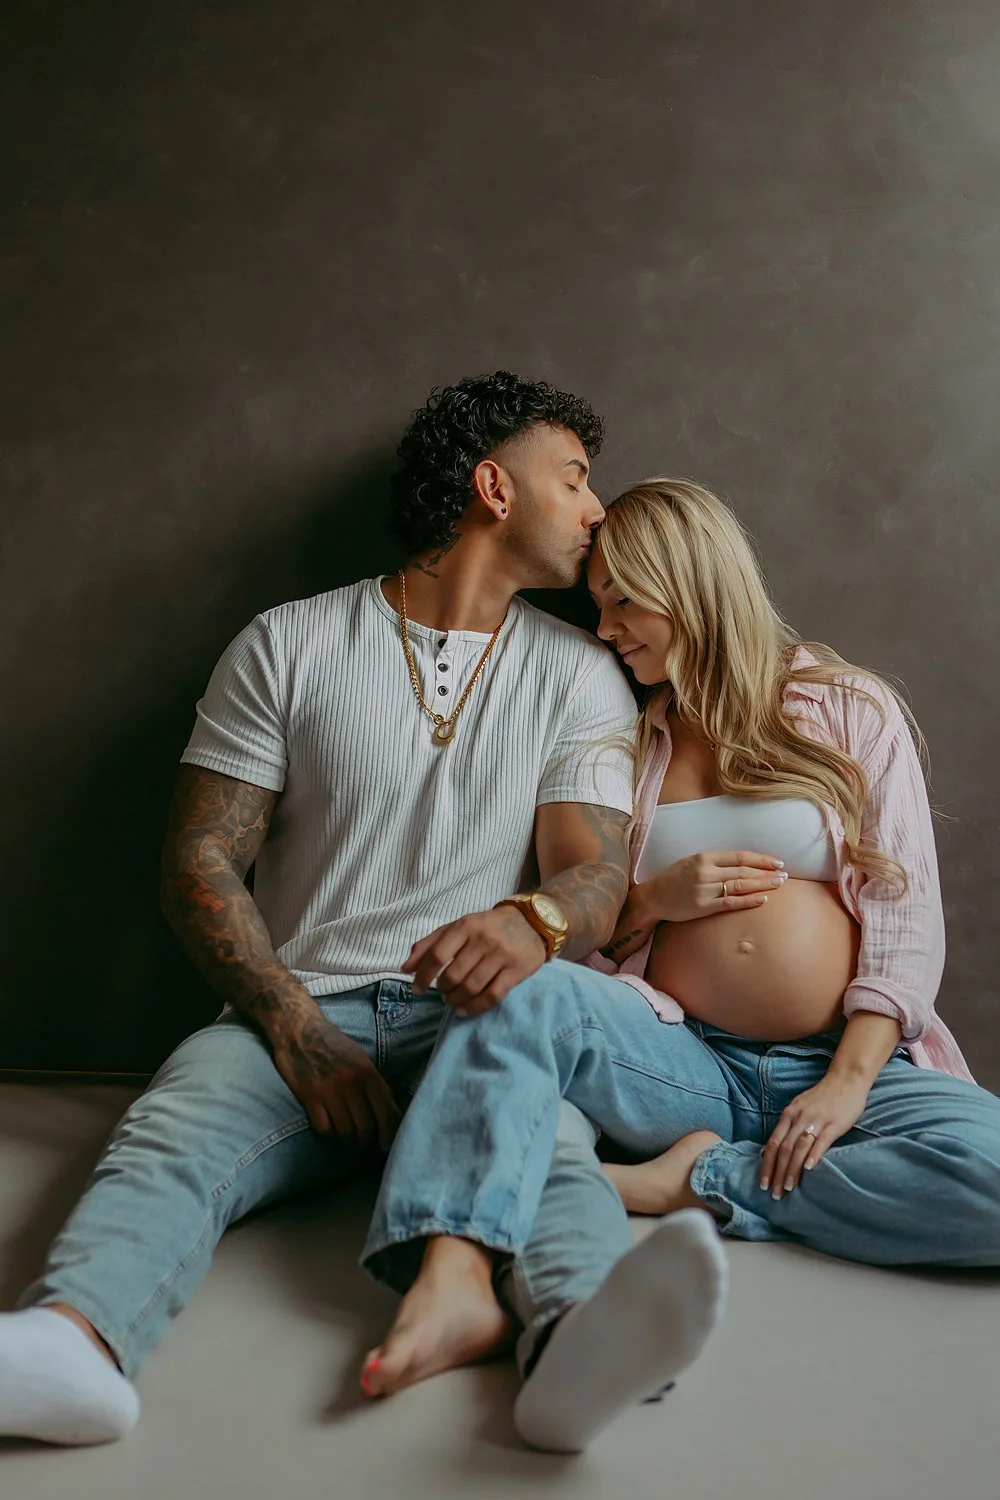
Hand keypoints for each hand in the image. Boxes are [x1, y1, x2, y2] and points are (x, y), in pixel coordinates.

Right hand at [271, 1011, 400, 1148]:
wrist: (299, 1030)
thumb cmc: (332, 1044)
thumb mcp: (360, 1057)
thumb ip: (374, 1082)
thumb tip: (388, 1108)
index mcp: (368, 1073)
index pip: (387, 1112)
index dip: (390, 1134)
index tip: (386, 1145)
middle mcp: (352, 1084)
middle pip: (366, 1127)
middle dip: (365, 1141)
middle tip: (362, 1142)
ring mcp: (330, 1091)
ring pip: (346, 1131)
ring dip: (347, 1140)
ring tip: (346, 1138)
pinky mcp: (310, 1097)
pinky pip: (324, 1129)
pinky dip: (328, 1134)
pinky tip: (329, 1129)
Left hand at [404, 905, 546, 1017]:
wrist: (532, 922)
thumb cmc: (488, 926)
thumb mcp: (459, 927)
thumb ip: (431, 944)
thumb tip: (405, 968)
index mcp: (465, 926)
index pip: (437, 955)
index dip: (423, 976)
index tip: (417, 990)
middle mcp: (483, 940)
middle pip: (453, 976)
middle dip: (442, 990)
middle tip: (442, 993)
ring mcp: (501, 955)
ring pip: (470, 988)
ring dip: (455, 1000)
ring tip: (452, 1001)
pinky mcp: (516, 971)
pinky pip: (491, 996)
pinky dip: (474, 1008)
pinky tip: (464, 1010)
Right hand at [600, 850, 787, 961]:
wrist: (653, 896)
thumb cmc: (674, 879)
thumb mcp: (692, 862)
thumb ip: (715, 862)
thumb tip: (743, 864)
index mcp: (704, 857)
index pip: (739, 856)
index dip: (760, 859)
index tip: (777, 862)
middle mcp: (706, 871)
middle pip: (743, 871)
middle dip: (766, 873)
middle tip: (785, 875)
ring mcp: (704, 889)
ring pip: (740, 885)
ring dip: (762, 885)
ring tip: (779, 885)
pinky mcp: (703, 906)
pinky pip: (730, 903)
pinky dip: (748, 901)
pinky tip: (762, 899)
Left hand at [759, 1072, 870, 1198]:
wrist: (845, 1079)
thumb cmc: (823, 1097)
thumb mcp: (800, 1108)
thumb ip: (790, 1126)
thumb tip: (776, 1149)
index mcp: (789, 1114)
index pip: (773, 1143)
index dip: (767, 1165)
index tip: (763, 1183)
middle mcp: (798, 1117)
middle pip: (783, 1148)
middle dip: (777, 1173)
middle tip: (775, 1193)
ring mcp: (816, 1120)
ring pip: (798, 1147)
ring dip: (792, 1169)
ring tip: (788, 1187)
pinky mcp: (834, 1123)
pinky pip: (821, 1141)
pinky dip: (813, 1155)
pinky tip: (809, 1169)